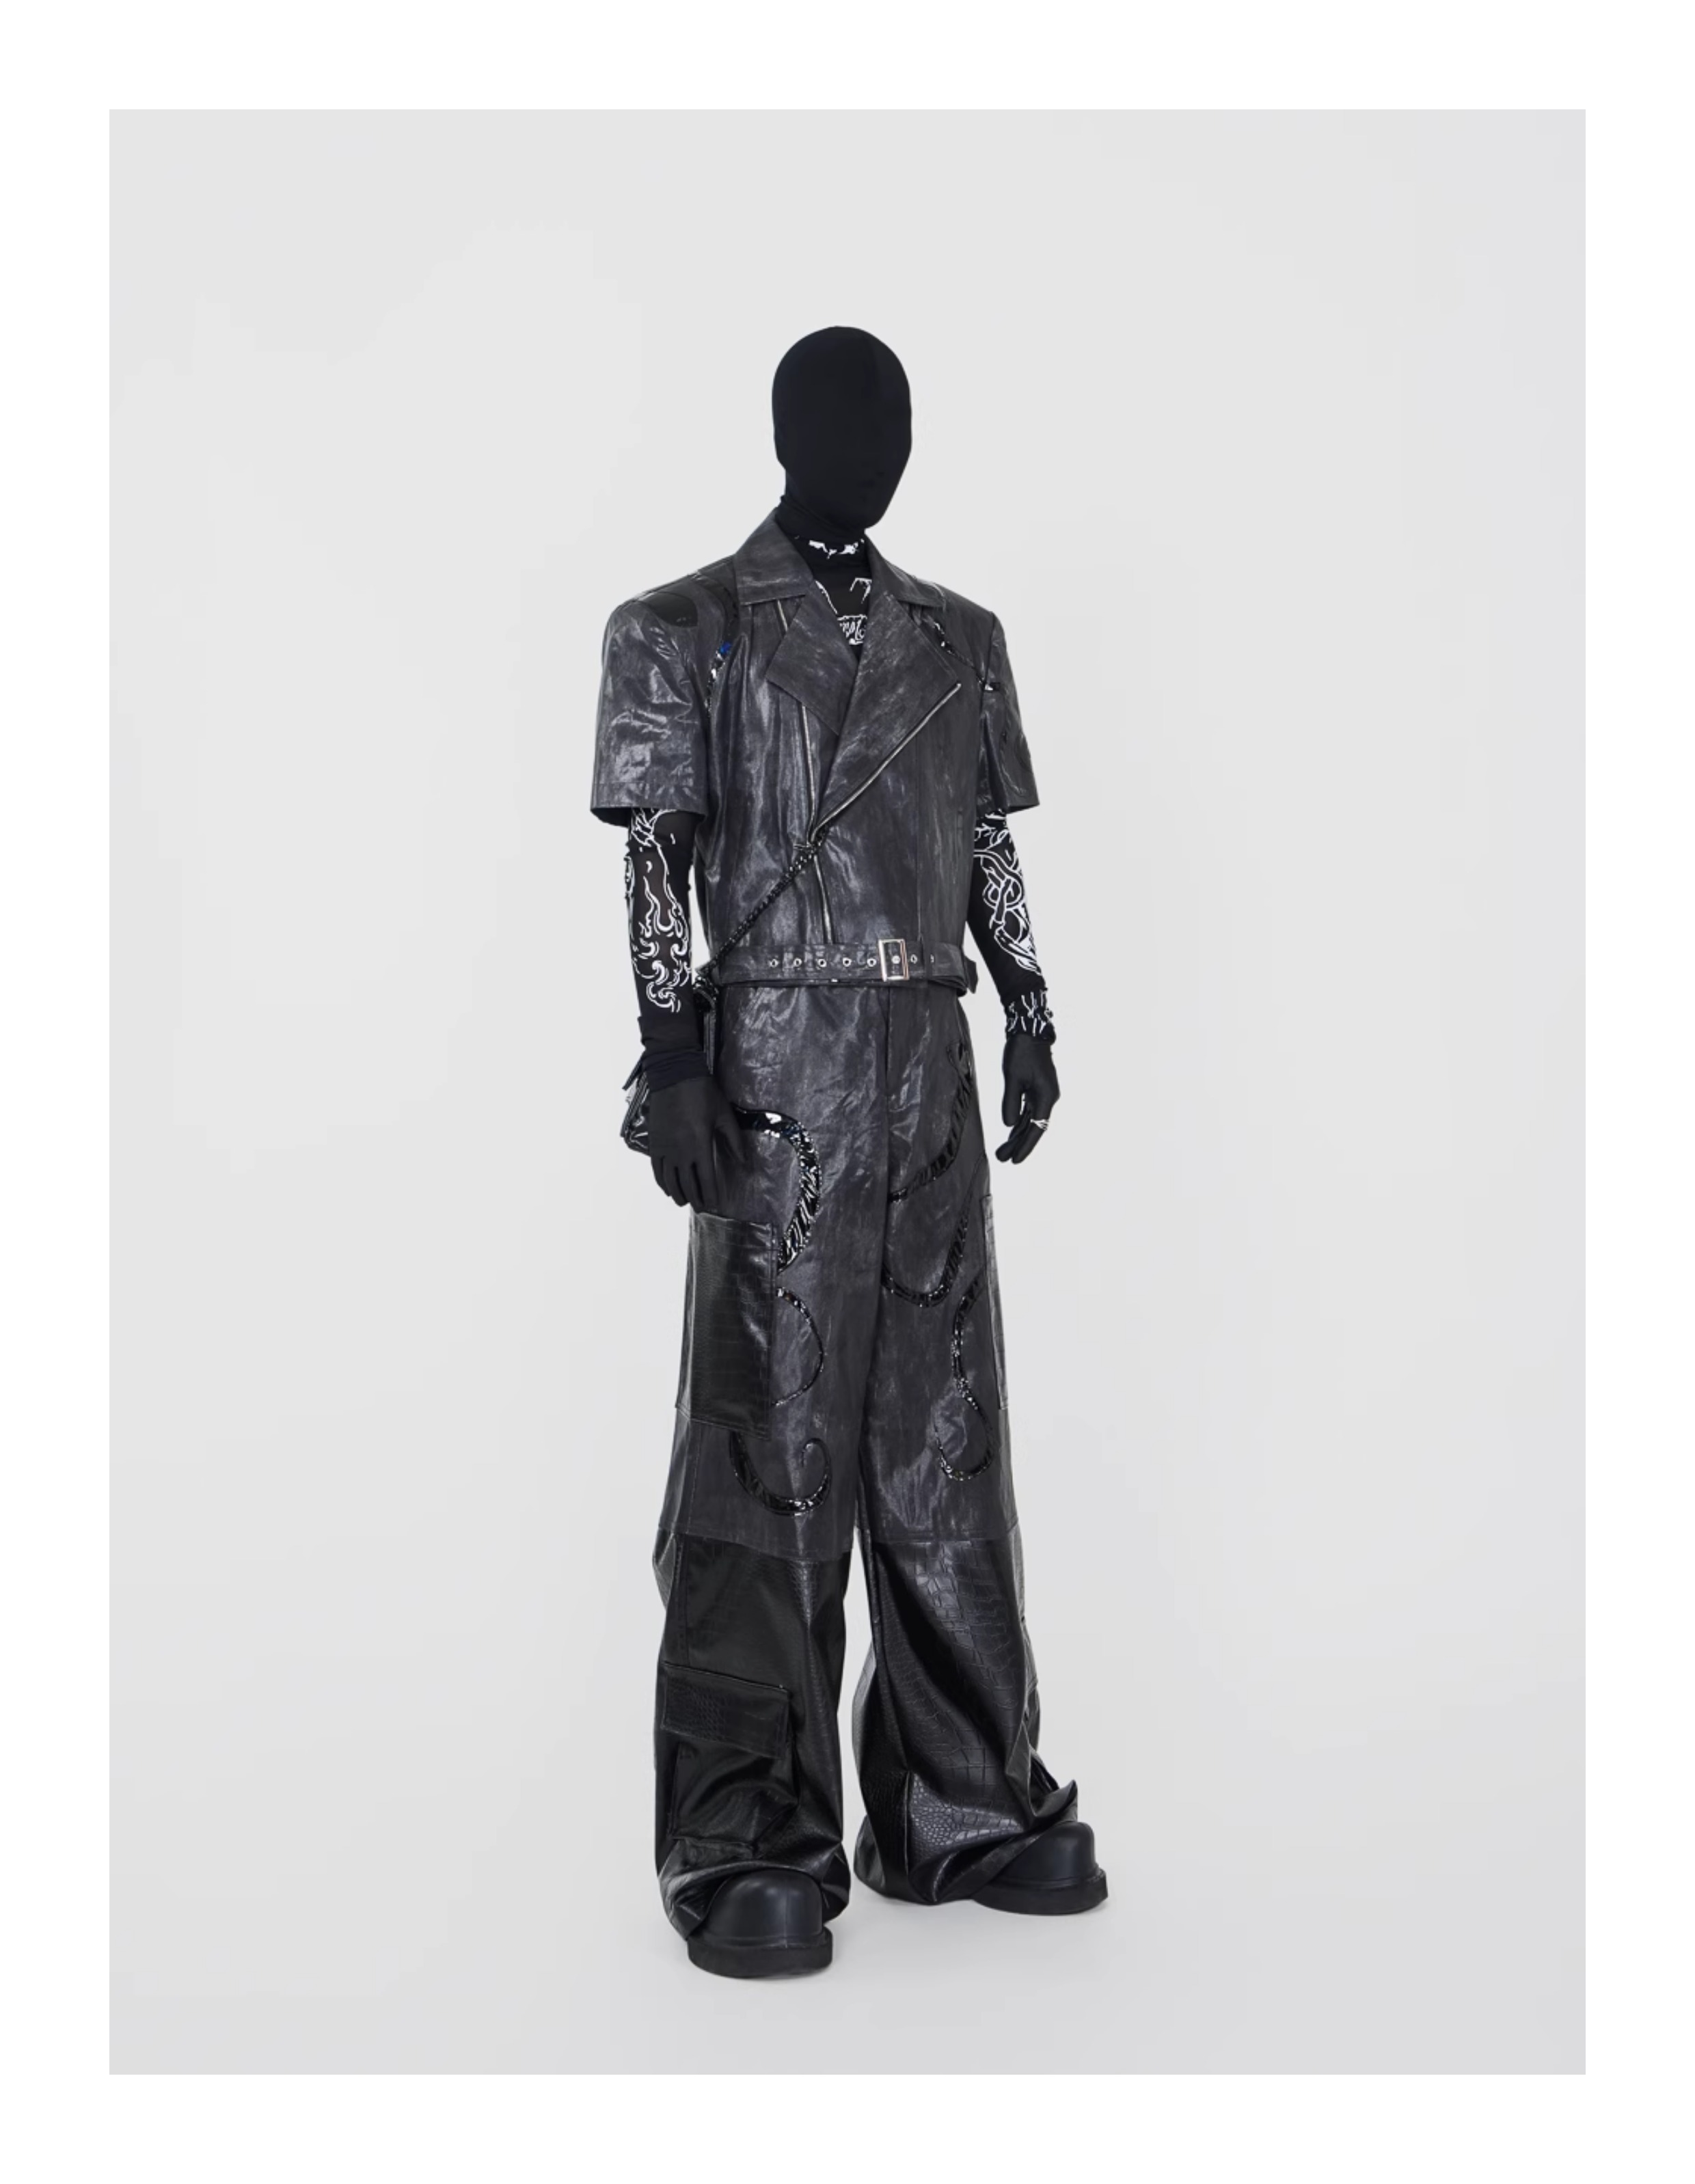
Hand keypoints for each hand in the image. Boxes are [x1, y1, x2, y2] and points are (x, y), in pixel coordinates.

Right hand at [647, 1071, 743, 1210]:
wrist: (674, 1075)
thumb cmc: (703, 1093)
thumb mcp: (724, 1115)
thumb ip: (734, 1140)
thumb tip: (744, 1162)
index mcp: (700, 1145)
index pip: (706, 1180)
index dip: (711, 1195)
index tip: (715, 1204)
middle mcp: (681, 1152)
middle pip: (688, 1185)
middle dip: (696, 1200)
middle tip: (703, 1208)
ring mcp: (665, 1149)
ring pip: (670, 1181)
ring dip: (678, 1195)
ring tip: (686, 1202)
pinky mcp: (654, 1143)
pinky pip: (657, 1170)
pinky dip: (662, 1183)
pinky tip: (668, 1189)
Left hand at [995, 1033, 1058, 1163]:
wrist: (1029, 1032)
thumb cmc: (1022, 1052)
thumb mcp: (1013, 1078)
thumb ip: (1011, 1103)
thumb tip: (1009, 1125)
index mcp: (1046, 1097)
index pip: (1036, 1128)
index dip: (1025, 1146)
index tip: (1015, 1160)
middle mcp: (1047, 1098)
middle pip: (1033, 1127)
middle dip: (1018, 1144)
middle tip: (1002, 1158)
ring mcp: (1042, 1094)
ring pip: (1029, 1120)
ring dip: (1017, 1135)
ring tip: (1002, 1150)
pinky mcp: (1036, 1089)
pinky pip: (1027, 1111)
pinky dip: (1019, 1122)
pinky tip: (1010, 1132)